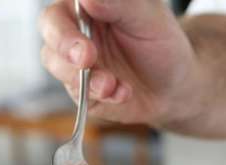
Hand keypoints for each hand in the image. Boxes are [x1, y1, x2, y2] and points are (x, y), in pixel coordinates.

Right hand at [39, 0, 198, 125]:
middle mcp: (76, 29)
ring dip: (84, 76)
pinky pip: (77, 92)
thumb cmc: (162, 46)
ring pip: (56, 63)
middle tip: (86, 57)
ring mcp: (74, 61)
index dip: (68, 16)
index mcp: (89, 6)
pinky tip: (121, 92)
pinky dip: (98, 94)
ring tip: (112, 84)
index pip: (64, 5)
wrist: (174, 88)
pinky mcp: (80, 89)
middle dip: (65, 44)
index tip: (85, 18)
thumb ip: (120, 4)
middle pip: (50, 29)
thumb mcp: (150, 19)